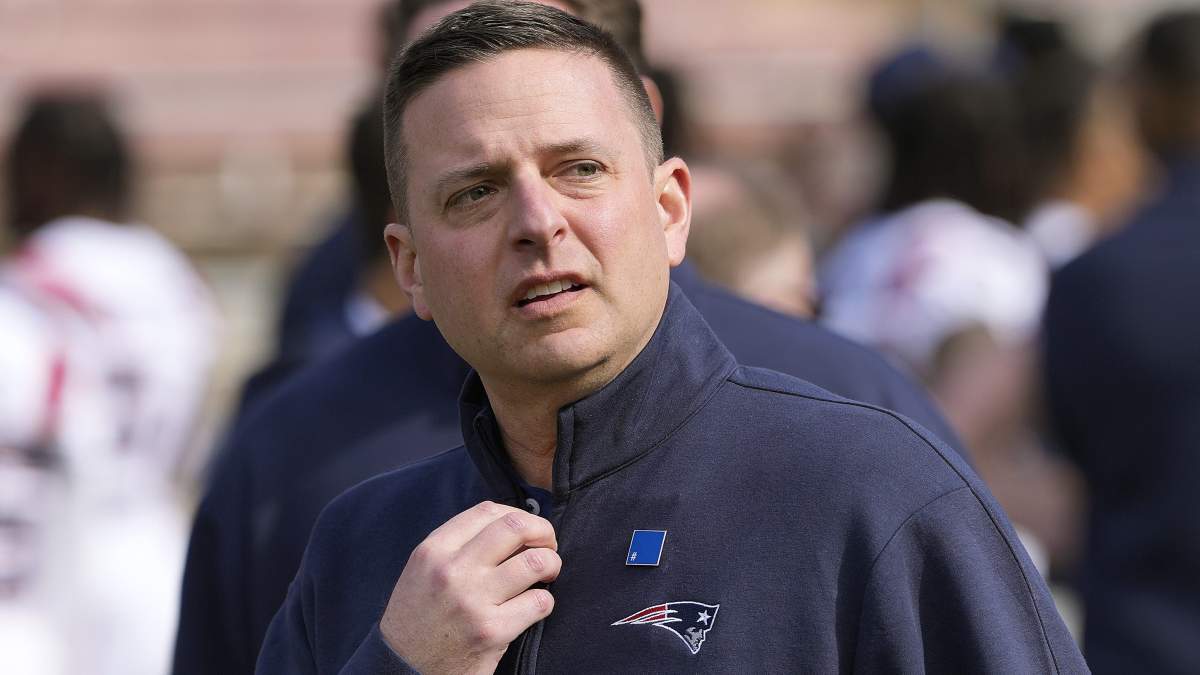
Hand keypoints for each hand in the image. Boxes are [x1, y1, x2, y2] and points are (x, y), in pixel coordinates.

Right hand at [379, 501, 559, 673]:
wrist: (402, 669)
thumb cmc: (418, 617)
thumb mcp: (424, 570)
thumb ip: (458, 545)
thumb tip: (510, 527)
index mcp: (434, 550)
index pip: (488, 511)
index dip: (518, 515)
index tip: (527, 530)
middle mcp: (452, 571)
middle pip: (516, 527)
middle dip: (543, 532)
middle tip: (547, 545)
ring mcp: (473, 601)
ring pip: (535, 562)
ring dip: (551, 564)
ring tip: (547, 573)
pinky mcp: (492, 631)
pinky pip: (539, 602)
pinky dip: (545, 601)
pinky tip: (534, 606)